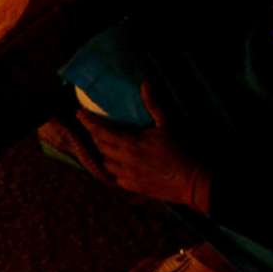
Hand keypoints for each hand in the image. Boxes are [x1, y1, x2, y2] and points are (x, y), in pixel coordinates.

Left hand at [73, 83, 210, 209]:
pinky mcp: (134, 188)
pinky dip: (114, 169)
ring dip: (104, 153)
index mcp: (130, 144)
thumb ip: (153, 105)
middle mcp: (124, 160)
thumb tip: (145, 83)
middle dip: (96, 136)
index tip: (79, 113)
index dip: (88, 122)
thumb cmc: (181, 150)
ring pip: (106, 163)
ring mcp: (127, 176)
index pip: (101, 131)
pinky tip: (119, 165)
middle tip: (96, 128)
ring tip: (107, 146)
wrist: (193, 181)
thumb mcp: (168, 124)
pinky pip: (116, 178)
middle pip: (101, 147)